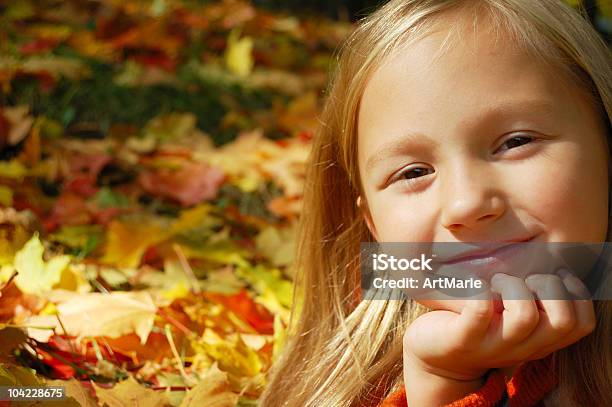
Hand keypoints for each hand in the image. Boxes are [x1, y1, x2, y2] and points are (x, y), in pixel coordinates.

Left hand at [402, 269, 594, 404]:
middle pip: (563, 320)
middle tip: (523, 278)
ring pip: (525, 316)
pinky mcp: (463, 339)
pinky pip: (480, 311)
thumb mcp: (514, 312)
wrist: (438, 353)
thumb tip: (554, 254)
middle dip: (550, 286)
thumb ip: (536, 295)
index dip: (577, 293)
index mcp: (541, 339)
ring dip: (513, 286)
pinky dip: (480, 290)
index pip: (583, 324)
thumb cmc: (481, 321)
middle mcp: (524, 346)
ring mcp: (494, 345)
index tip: (554, 275)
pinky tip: (474, 284)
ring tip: (497, 281)